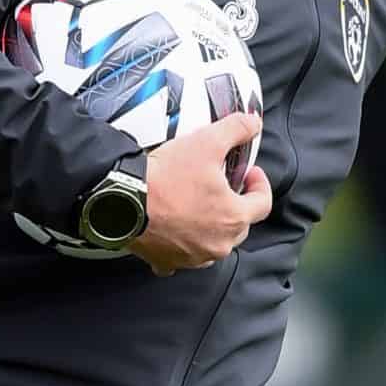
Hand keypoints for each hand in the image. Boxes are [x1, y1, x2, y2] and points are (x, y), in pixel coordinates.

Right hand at [131, 111, 269, 274]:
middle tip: (222, 185)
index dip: (259, 184)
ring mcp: (193, 257)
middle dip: (235, 204)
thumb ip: (236, 129)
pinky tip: (174, 231)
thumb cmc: (166, 176)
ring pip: (213, 243)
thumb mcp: (206, 142)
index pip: (263, 204)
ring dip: (211, 227)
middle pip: (239, 225)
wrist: (122, 199)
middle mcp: (218, 244)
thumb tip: (254, 123)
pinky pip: (180, 257)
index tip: (249, 173)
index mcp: (234, 218)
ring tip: (198, 205)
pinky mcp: (167, 262)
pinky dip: (180, 246)